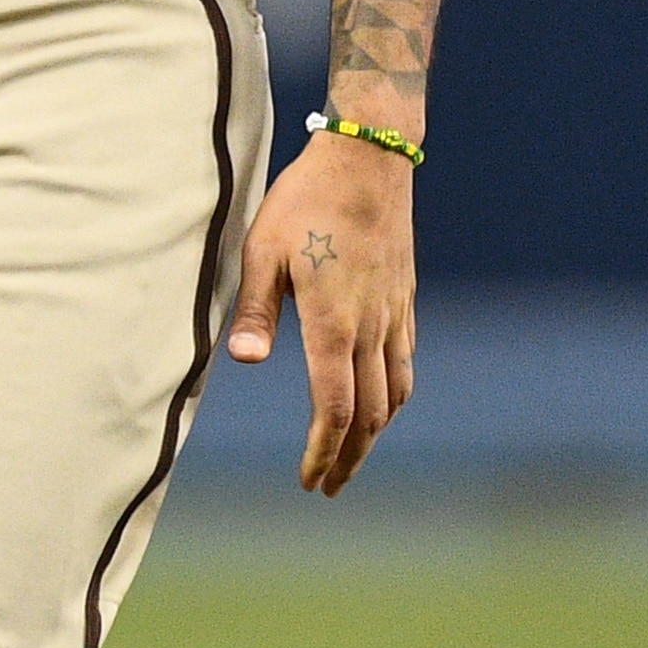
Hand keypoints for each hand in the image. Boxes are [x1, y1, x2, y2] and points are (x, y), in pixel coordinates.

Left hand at [225, 132, 417, 494]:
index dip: (322, 450)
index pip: (335, 407)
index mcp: (334, 321)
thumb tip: (243, 362)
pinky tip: (376, 402)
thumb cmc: (303, 201)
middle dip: (349, 457)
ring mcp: (394, 315)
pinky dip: (391, 397)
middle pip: (370, 414)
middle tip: (327, 487)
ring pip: (394, 394)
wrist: (369, 161)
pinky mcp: (404, 300)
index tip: (307, 480)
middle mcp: (372, 327)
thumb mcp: (261, 249)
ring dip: (374, 434)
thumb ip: (254, 309)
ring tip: (350, 457)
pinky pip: (404, 364)